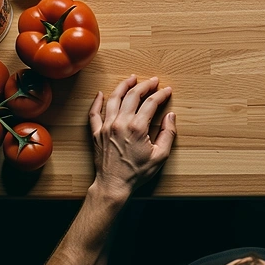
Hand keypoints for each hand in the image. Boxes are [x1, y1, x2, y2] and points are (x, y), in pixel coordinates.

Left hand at [89, 75, 175, 199]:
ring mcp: (106, 127)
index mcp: (137, 128)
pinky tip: (101, 94)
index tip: (167, 90)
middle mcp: (120, 123)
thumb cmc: (137, 173)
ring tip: (131, 79)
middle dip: (145, 85)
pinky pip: (94, 113)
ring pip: (113, 99)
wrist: (114, 185)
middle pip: (133, 96)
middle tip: (153, 81)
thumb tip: (171, 116)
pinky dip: (96, 101)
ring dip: (123, 86)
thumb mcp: (160, 156)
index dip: (161, 94)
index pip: (151, 103)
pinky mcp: (96, 133)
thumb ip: (168, 134)